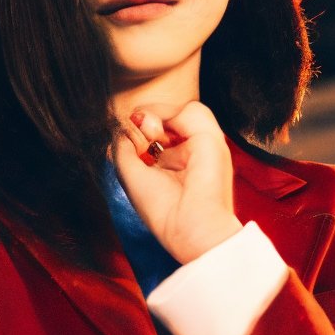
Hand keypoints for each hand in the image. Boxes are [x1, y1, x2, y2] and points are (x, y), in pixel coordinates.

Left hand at [111, 101, 241, 264]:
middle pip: (164, 118)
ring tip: (148, 135)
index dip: (136, 131)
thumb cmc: (161, 210)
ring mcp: (199, 145)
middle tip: (136, 138)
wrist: (188, 226)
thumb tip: (125, 124)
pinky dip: (168, 114)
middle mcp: (187, 154)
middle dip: (142, 120)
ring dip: (154, 114)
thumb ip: (124, 144)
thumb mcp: (130, 173)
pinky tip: (156, 133)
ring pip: (178, 109)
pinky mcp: (211, 138)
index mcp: (171, 165)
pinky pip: (191, 109)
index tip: (127, 143)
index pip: (153, 133)